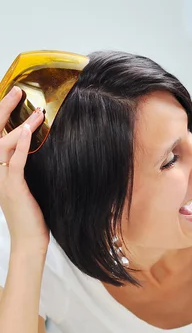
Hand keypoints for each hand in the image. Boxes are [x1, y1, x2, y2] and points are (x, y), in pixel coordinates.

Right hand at [0, 88, 48, 253]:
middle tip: (18, 91)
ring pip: (3, 145)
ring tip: (36, 112)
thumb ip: (33, 167)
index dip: (3, 116)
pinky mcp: (14, 189)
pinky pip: (14, 163)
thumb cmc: (34, 215)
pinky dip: (20, 146)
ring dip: (19, 126)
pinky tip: (29, 133)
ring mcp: (3, 179)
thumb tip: (46, 149)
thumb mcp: (33, 186)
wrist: (30, 241)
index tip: (16, 98)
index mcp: (1, 169)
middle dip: (4, 110)